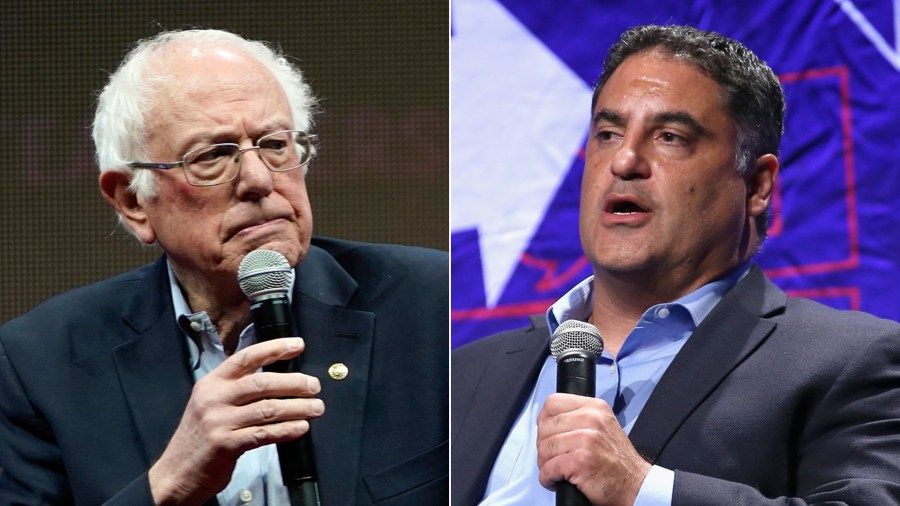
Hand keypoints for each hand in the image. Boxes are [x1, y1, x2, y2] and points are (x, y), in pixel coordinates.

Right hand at [148, 337, 322, 504]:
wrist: (176, 472)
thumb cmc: (201, 436)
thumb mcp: (211, 403)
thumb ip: (237, 388)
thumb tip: (279, 379)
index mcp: (212, 382)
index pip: (246, 357)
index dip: (274, 348)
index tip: (298, 344)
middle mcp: (214, 398)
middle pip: (262, 382)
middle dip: (294, 382)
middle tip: (314, 385)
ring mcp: (219, 422)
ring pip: (267, 409)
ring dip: (298, 408)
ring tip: (316, 407)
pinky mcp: (225, 445)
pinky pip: (264, 434)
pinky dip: (287, 430)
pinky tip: (301, 428)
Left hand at [537, 393, 650, 505]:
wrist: (635, 484)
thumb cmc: (616, 459)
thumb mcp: (603, 425)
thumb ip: (578, 417)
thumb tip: (547, 421)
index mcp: (594, 407)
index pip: (552, 402)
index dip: (544, 419)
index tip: (547, 433)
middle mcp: (590, 419)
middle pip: (545, 427)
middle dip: (543, 446)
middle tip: (551, 457)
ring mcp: (585, 439)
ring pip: (544, 448)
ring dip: (544, 463)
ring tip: (555, 470)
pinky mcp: (580, 461)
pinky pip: (548, 468)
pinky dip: (547, 477)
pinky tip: (555, 480)